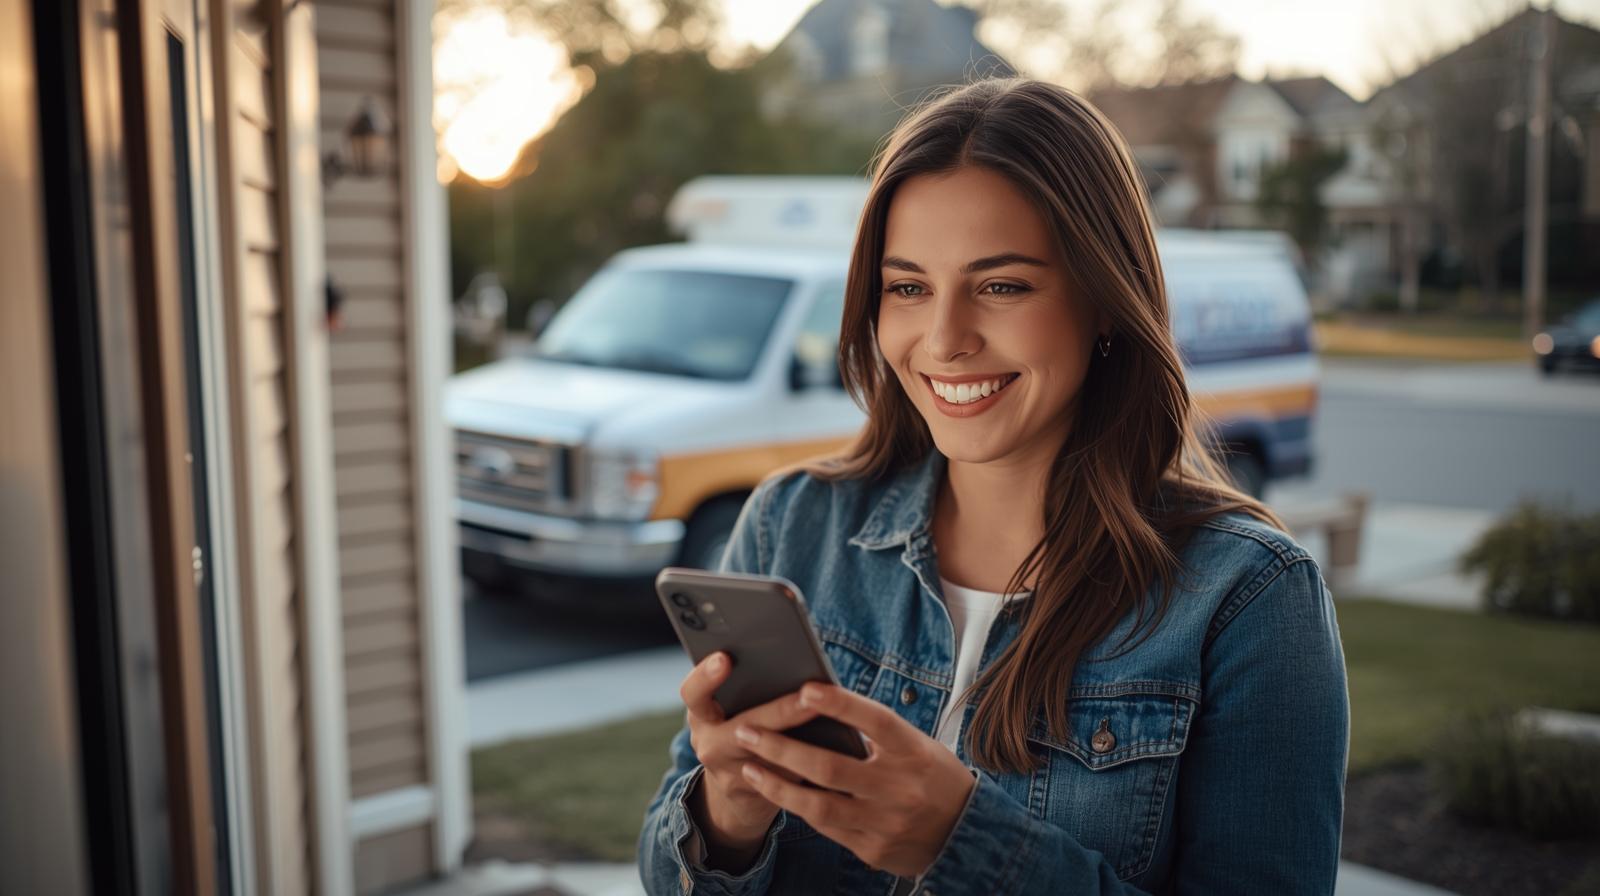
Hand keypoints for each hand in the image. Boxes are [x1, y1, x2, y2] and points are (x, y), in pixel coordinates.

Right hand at [677, 652, 825, 851]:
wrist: (736, 788)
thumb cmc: (744, 728)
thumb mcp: (733, 708)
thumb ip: (750, 688)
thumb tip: (793, 661)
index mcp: (702, 713)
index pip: (693, 693)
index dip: (706, 676)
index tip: (726, 658)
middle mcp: (708, 743)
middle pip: (743, 726)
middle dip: (780, 711)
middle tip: (808, 696)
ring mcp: (727, 773)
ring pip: (768, 758)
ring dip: (801, 743)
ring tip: (831, 722)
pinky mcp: (752, 794)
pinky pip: (783, 780)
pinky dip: (809, 765)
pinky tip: (837, 754)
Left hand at [731, 682, 976, 878]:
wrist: (965, 833)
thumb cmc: (932, 776)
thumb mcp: (917, 746)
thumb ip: (877, 733)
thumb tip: (822, 706)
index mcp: (915, 751)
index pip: (876, 721)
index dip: (841, 704)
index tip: (805, 688)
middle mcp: (901, 787)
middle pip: (831, 767)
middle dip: (782, 748)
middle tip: (747, 730)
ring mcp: (886, 822)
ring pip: (819, 804)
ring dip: (777, 785)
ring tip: (749, 766)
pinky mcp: (874, 849)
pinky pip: (827, 827)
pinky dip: (798, 807)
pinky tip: (777, 791)